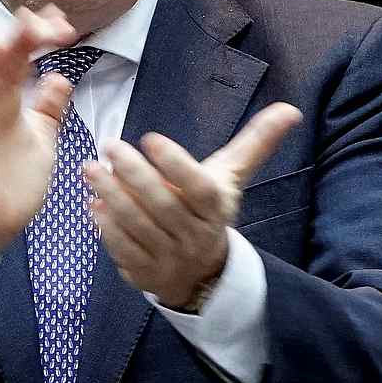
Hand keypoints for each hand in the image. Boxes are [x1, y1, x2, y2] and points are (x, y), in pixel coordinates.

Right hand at [0, 5, 77, 264]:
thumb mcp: (40, 140)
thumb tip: (60, 77)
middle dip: (19, 38)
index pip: (21, 63)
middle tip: (38, 16)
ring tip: (8, 33)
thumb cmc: (10, 183)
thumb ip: (47, 109)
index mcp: (7, 106)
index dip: (37, 39)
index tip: (61, 22)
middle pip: (2, 66)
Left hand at [85, 102, 302, 307]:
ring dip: (112, 196)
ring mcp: (169, 257)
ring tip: (91, 168)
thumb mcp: (231, 177)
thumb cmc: (209, 209)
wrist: (204, 273)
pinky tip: (92, 204)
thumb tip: (290, 109)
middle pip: (163, 204)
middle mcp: (195, 235)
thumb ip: (256, 142)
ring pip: (138, 226)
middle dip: (134, 174)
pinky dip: (106, 228)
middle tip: (110, 145)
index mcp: (216, 207)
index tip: (150, 137)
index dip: (175, 164)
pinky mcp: (145, 273)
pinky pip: (124, 250)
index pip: (198, 187)